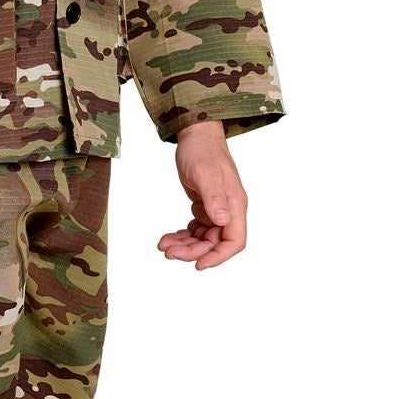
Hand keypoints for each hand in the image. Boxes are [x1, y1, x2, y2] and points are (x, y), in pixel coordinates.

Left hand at [157, 120, 247, 269]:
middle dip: (192, 251)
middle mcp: (228, 210)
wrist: (195, 134)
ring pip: (203, 239)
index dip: (219, 256)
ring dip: (185, 245)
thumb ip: (214, 198)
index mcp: (234, 204)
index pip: (235, 240)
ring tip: (163, 244)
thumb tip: (223, 221)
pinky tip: (169, 236)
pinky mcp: (204, 206)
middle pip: (215, 243)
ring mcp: (216, 209)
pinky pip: (196, 229)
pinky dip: (183, 236)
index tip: (198, 264)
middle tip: (168, 251)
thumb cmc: (202, 149)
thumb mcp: (205, 173)